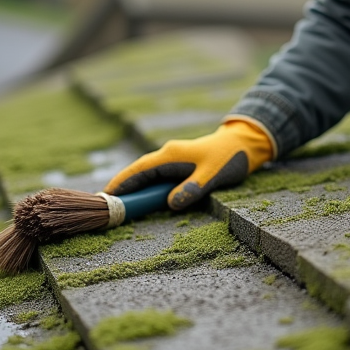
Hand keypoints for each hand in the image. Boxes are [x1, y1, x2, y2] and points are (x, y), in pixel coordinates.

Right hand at [104, 120, 274, 209]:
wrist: (242, 144)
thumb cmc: (229, 159)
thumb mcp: (212, 176)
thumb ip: (192, 189)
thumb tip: (171, 204)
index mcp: (171, 155)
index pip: (139, 170)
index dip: (122, 182)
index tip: (106, 195)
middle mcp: (167, 154)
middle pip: (138, 171)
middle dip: (122, 186)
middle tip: (107, 205)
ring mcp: (172, 159)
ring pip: (146, 173)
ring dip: (133, 187)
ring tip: (120, 204)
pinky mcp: (178, 164)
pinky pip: (156, 175)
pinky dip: (146, 186)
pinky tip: (143, 198)